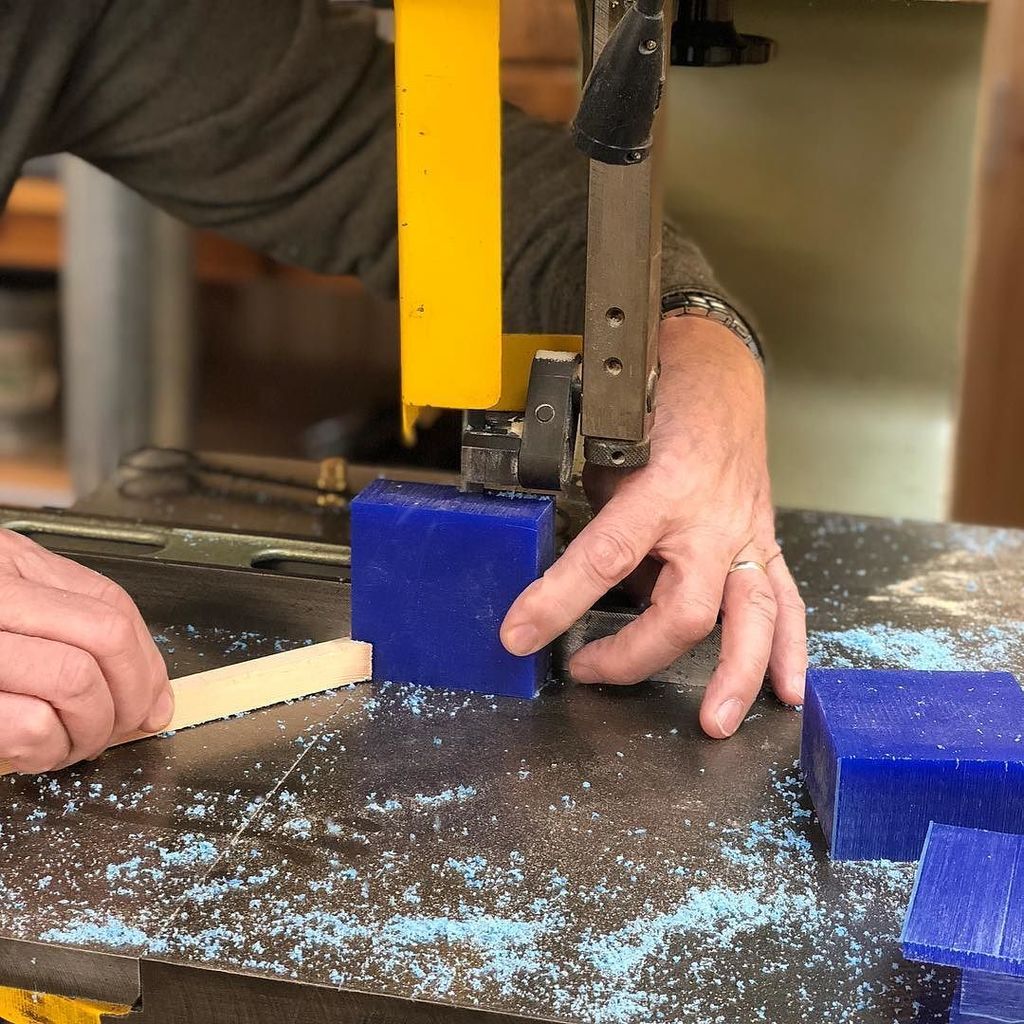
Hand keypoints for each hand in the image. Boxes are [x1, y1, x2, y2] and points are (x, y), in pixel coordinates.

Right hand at [0, 530, 172, 772]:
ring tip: (71, 743)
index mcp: (6, 565)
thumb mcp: (4, 606)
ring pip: (74, 680)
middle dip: (129, 696)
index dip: (146, 659)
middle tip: (119, 727)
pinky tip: (32, 751)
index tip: (153, 699)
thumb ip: (72, 633)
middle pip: (103, 639)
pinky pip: (28, 723)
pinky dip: (47, 748)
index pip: (109, 604)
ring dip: (90, 728)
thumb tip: (150, 695)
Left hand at [501, 316, 806, 737]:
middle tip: (587, 672)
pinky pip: (787, 599)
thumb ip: (597, 507)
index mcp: (663, 487)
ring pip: (753, 616)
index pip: (605, 556)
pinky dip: (788, 647)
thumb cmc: (660, 397)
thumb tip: (561, 568)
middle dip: (635, 655)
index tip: (519, 634)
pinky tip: (786, 688)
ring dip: (736, 675)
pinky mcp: (765, 541)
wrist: (720, 367)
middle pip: (685, 609)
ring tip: (716, 723)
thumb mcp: (611, 442)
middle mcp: (712, 518)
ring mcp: (746, 533)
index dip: (557, 600)